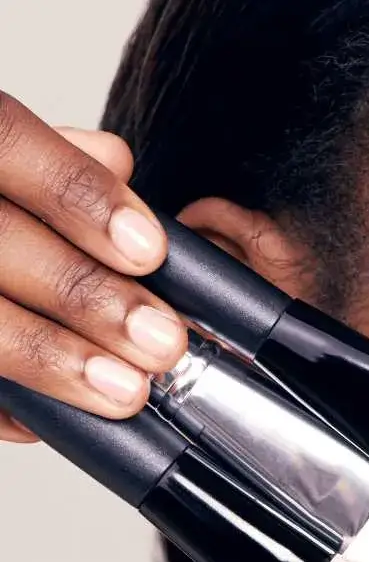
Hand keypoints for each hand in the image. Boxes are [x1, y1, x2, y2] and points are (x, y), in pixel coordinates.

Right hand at [0, 92, 185, 442]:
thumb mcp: (6, 163)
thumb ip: (60, 163)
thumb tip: (115, 162)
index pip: (6, 140)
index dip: (79, 195)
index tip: (148, 248)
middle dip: (87, 295)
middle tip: (161, 340)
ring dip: (52, 357)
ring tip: (125, 390)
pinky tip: (42, 421)